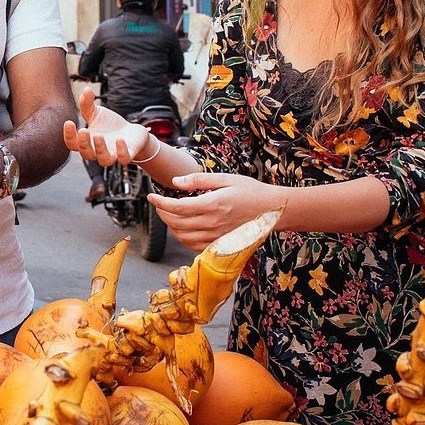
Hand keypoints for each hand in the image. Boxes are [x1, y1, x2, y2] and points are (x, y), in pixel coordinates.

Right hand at [62, 87, 155, 164]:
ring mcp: (112, 155)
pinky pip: (123, 159)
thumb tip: (86, 89)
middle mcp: (97, 152)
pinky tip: (119, 140)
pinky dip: (121, 151)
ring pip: (104, 160)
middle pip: (86, 154)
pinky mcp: (127, 155)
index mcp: (86, 142)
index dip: (69, 135)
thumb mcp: (96, 113)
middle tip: (83, 130)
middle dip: (84, 143)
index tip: (69, 122)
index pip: (73, 144)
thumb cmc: (110, 125)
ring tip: (98, 136)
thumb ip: (87, 104)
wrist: (131, 133)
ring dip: (100, 149)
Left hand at [148, 172, 282, 248]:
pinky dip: (183, 238)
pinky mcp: (220, 244)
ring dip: (171, 227)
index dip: (160, 203)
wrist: (274, 210)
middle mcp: (213, 223)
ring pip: (183, 237)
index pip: (177, 208)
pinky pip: (194, 246)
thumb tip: (175, 182)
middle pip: (176, 223)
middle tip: (158, 204)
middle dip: (162, 214)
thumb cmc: (251, 191)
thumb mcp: (225, 179)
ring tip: (168, 215)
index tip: (151, 197)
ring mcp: (216, 236)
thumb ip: (198, 181)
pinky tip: (182, 228)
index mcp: (213, 204)